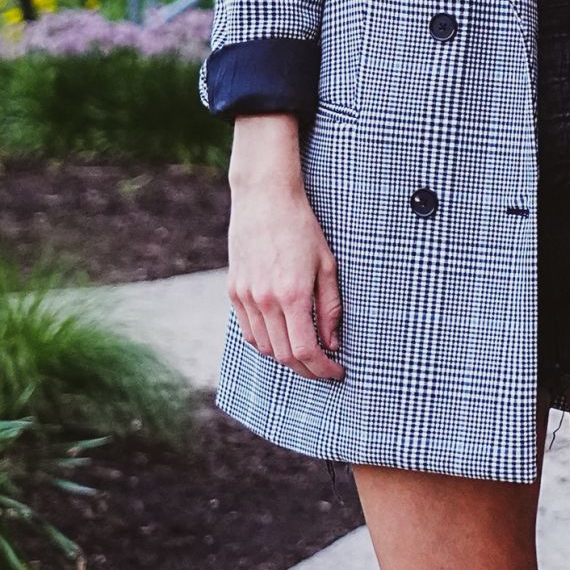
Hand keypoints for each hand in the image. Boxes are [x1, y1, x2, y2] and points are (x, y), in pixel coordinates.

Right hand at [227, 116, 343, 378]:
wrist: (265, 197)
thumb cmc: (302, 227)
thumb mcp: (328, 265)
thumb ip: (330, 307)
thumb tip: (333, 342)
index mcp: (292, 294)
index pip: (305, 350)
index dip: (322, 369)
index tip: (336, 371)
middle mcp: (264, 300)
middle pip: (283, 355)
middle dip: (307, 369)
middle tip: (324, 369)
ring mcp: (245, 296)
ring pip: (264, 347)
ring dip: (285, 357)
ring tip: (305, 352)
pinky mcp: (233, 290)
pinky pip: (247, 331)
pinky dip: (265, 342)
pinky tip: (281, 336)